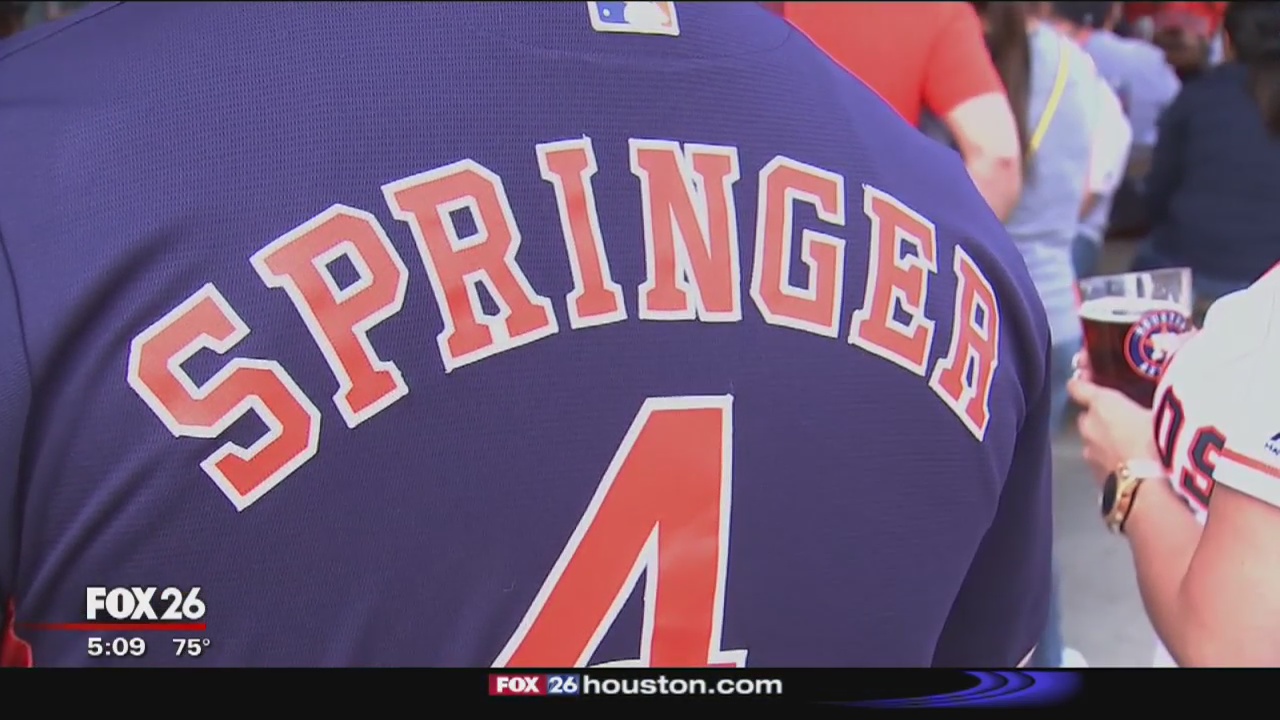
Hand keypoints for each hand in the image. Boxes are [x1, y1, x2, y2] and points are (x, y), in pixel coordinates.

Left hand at [1066, 372, 1158, 486]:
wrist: (1148, 489)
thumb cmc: (1159, 441)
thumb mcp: (1164, 414)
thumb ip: (1152, 405)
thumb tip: (1160, 401)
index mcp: (1102, 404)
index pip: (1077, 387)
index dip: (1081, 384)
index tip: (1086, 381)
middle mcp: (1088, 425)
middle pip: (1087, 416)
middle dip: (1101, 418)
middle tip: (1125, 421)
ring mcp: (1088, 452)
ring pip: (1092, 441)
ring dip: (1105, 441)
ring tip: (1131, 447)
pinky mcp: (1093, 475)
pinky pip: (1100, 461)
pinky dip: (1110, 461)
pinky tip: (1130, 467)